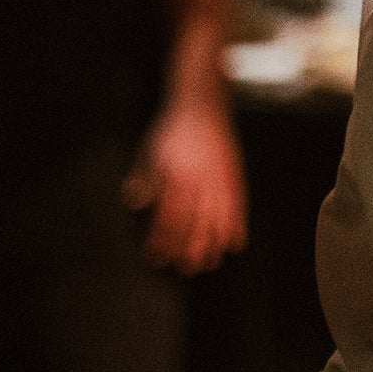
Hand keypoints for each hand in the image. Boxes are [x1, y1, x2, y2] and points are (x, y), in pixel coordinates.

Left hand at [127, 95, 247, 272]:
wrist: (202, 102)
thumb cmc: (172, 128)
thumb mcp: (150, 151)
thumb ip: (145, 178)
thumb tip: (135, 202)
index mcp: (175, 173)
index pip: (168, 214)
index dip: (162, 238)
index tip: (155, 255)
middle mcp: (199, 177)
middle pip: (195, 221)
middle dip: (188, 248)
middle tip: (184, 268)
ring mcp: (220, 176)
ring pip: (218, 217)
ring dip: (213, 243)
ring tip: (209, 263)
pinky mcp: (234, 173)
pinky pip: (238, 205)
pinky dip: (237, 225)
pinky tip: (234, 243)